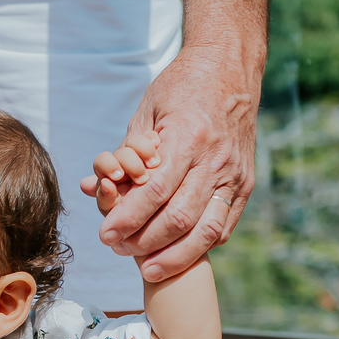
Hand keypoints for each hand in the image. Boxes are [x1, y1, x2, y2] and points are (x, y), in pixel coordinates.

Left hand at [88, 49, 258, 279]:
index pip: (154, 191)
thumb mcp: (147, 110)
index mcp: (187, 137)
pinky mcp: (245, 183)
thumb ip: (125, 153)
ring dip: (175, 256)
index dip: (128, 219)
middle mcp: (215, 159)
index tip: (105, 235)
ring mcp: (235, 174)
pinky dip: (200, 246)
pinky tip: (178, 254)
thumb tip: (93, 187)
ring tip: (148, 269)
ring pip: (206, 231)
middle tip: (119, 250)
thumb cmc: (181, 86)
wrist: (230, 68)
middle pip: (178, 218)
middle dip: (145, 242)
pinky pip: (224, 226)